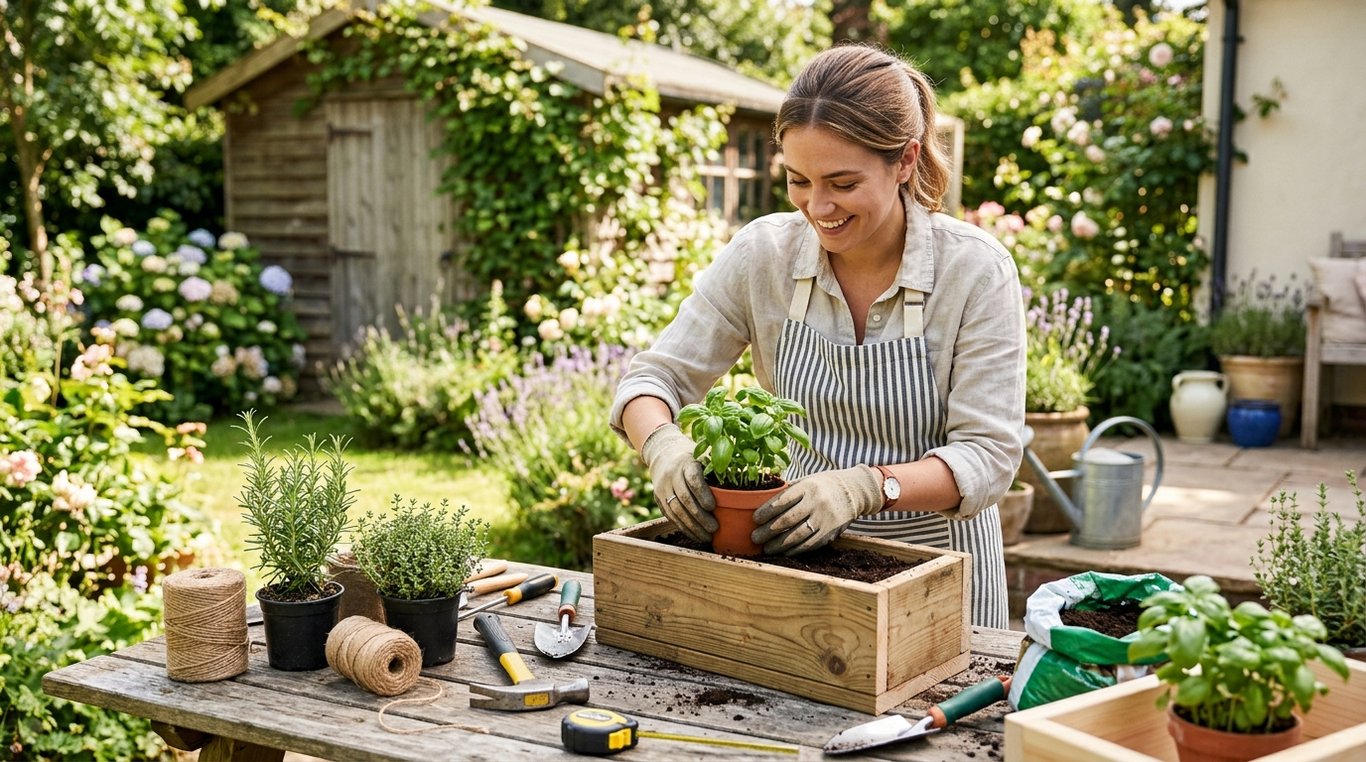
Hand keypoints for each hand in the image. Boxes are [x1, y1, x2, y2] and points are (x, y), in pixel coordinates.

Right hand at [641, 423, 716, 541]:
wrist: (664, 454)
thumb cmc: (693, 458)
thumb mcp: (704, 456)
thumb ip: (718, 467)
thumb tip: (742, 478)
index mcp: (686, 463)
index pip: (692, 478)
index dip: (702, 493)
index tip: (713, 506)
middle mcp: (671, 475)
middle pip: (684, 498)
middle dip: (699, 516)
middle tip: (714, 528)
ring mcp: (663, 488)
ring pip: (676, 510)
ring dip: (692, 526)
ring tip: (707, 537)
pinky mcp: (658, 499)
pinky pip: (670, 516)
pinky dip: (684, 528)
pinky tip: (696, 535)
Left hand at [751, 465, 881, 554]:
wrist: (854, 492)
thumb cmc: (823, 485)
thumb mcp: (807, 480)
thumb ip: (787, 491)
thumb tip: (760, 500)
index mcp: (808, 487)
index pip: (782, 500)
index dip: (766, 512)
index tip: (755, 519)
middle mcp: (817, 503)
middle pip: (787, 520)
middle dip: (768, 531)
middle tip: (754, 538)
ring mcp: (825, 519)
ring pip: (797, 536)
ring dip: (778, 544)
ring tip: (766, 548)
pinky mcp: (830, 533)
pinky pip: (809, 544)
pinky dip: (794, 550)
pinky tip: (783, 552)